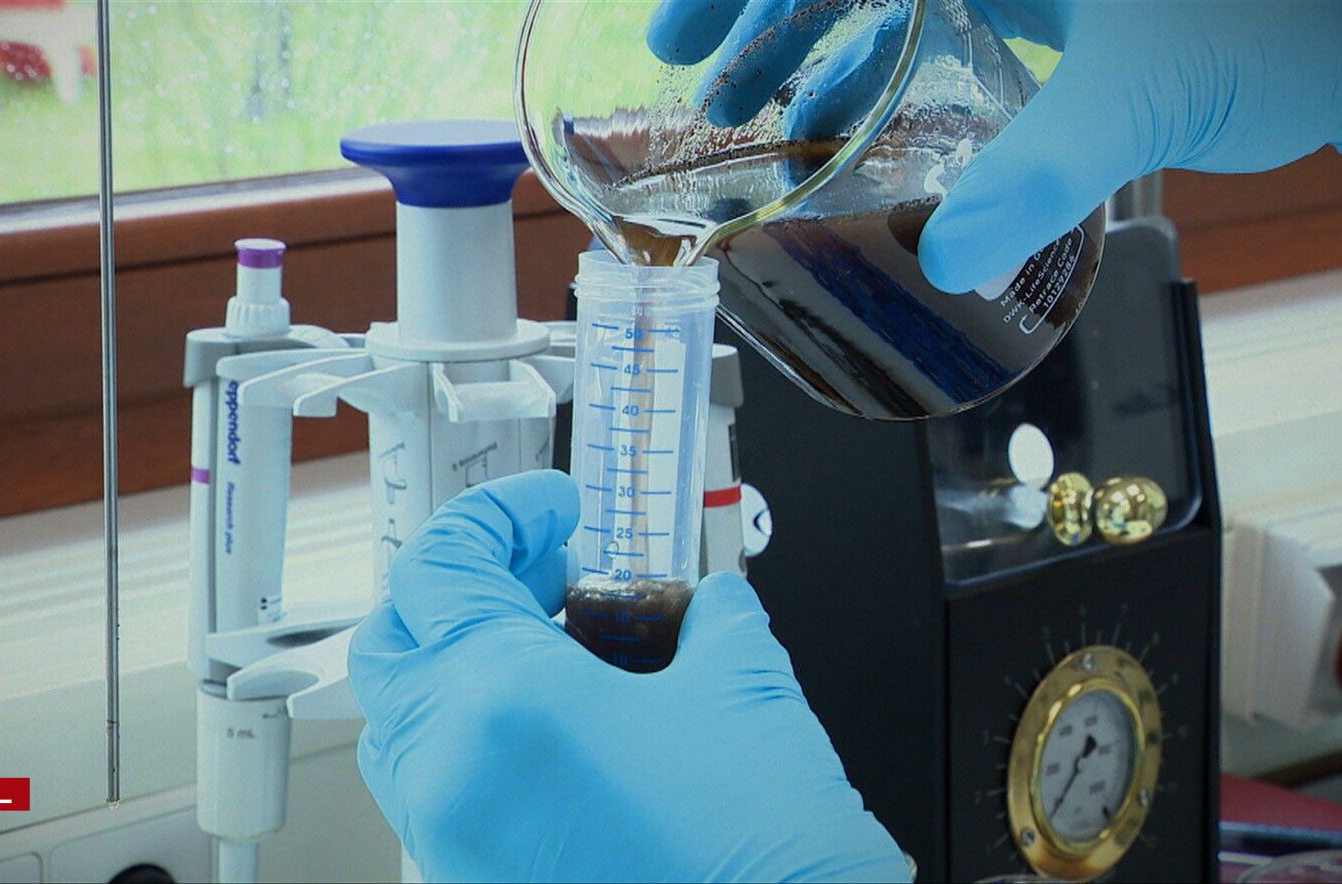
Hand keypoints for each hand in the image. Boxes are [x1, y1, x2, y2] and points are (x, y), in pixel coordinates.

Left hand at [348, 471, 908, 881]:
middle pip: (396, 638)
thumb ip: (712, 620)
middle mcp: (452, 772)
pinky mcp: (472, 883)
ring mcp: (452, 840)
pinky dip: (477, 742)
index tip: (555, 512)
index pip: (441, 563)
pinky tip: (566, 736)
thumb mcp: (747, 693)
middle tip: (547, 577)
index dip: (499, 516)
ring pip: (403, 721)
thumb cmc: (762, 860)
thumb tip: (707, 603)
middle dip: (464, 588)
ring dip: (463, 666)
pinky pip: (438, 791)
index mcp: (505, 700)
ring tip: (558, 655)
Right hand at [647, 0, 1341, 292]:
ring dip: (814, 46)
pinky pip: (932, 31)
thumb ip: (1041, 170)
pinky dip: (880, 72)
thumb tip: (947, 259)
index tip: (684, 34)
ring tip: (758, 114)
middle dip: (762, 11)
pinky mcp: (1051, 15)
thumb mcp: (1143, 88)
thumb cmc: (1285, 19)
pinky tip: (848, 129)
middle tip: (698, 77)